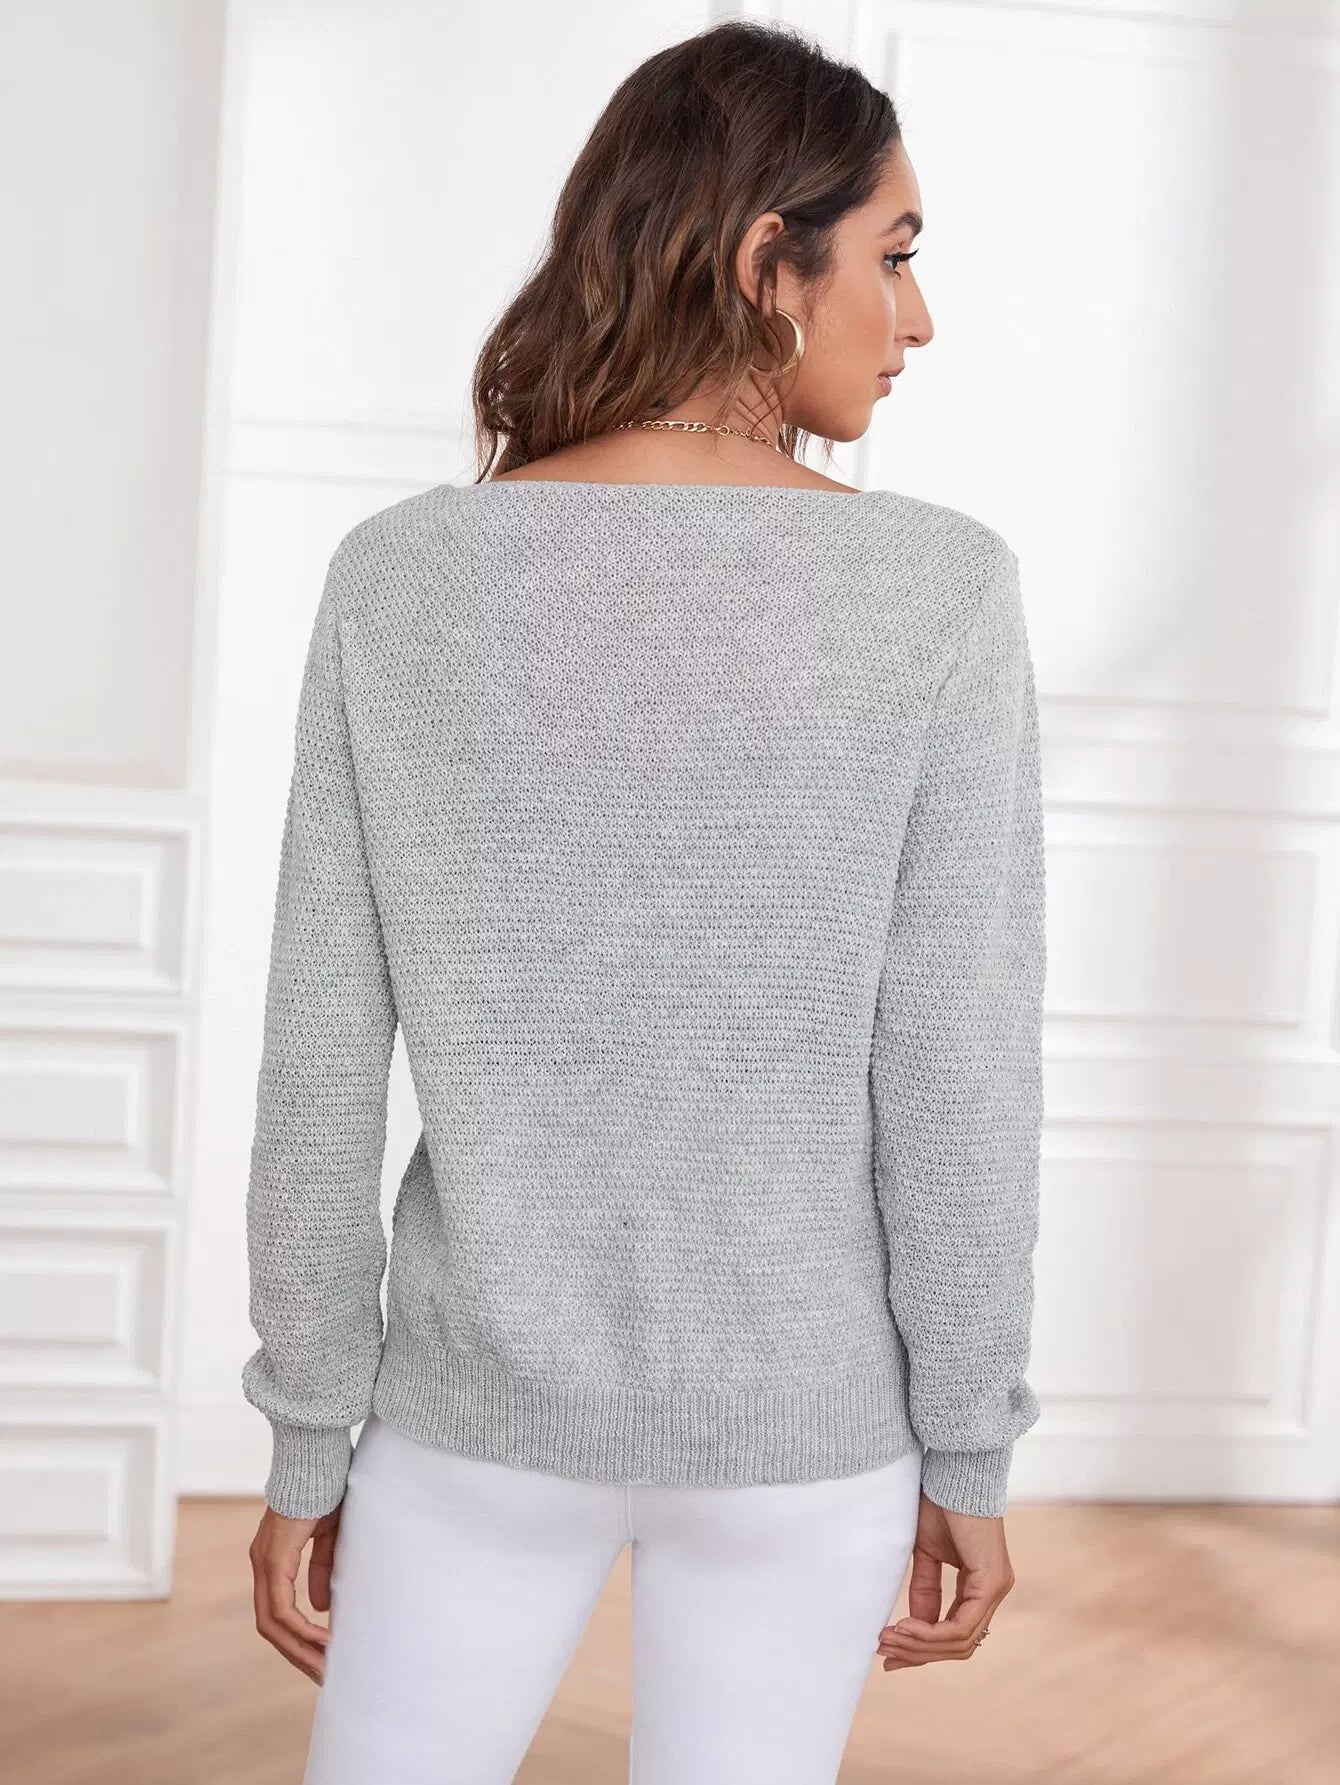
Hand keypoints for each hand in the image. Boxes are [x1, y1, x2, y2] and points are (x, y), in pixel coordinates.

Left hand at [249, 1501, 341, 1683]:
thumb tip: (321, 1607)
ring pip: (272, 1623)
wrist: (316, 1455)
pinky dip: (302, 1629)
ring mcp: (264, 1561)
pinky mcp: (274, 1557)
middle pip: (270, 1626)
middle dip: (297, 1655)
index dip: (297, 1638)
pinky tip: (325, 1638)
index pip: (277, 1612)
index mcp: (273, 1558)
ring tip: (325, 1667)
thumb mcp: (329, 1536)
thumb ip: (321, 1569)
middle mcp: (262, 1563)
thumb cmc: (325, 1487)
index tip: (321, 1657)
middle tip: (323, 1676)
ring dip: (299, 1649)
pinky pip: (282, 1607)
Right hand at [875, 1492, 1014, 1670]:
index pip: (956, 1633)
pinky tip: (905, 1627)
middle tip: (885, 1653)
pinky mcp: (991, 1582)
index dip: (923, 1649)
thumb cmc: (940, 1503)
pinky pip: (962, 1625)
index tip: (890, 1654)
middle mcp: (993, 1592)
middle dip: (919, 1653)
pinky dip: (931, 1632)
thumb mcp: (926, 1554)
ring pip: (960, 1641)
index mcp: (981, 1585)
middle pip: (959, 1645)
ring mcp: (996, 1589)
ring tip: (888, 1639)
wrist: (954, 1474)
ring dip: (921, 1645)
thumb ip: (925, 1590)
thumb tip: (912, 1626)